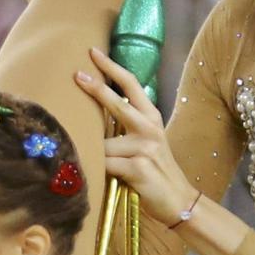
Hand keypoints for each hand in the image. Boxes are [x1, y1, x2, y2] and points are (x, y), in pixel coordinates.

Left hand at [74, 48, 197, 223]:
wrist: (179, 201)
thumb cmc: (154, 171)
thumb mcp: (145, 142)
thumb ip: (125, 127)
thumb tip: (93, 115)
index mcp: (151, 117)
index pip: (131, 85)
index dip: (112, 68)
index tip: (93, 53)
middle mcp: (150, 128)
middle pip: (117, 103)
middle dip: (95, 88)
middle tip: (75, 74)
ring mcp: (145, 148)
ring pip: (102, 144)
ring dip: (93, 154)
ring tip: (95, 166)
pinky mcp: (137, 168)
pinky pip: (105, 164)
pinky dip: (96, 169)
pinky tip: (97, 176)